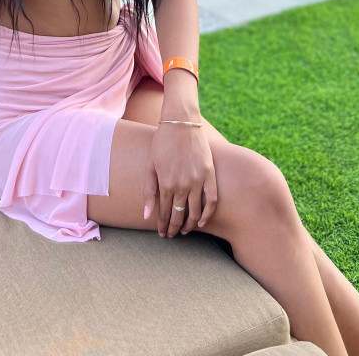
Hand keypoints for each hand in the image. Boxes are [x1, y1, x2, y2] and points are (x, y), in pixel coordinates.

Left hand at [142, 123, 217, 238]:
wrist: (181, 122)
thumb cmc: (162, 142)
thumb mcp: (150, 165)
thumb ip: (149, 191)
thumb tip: (147, 216)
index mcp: (166, 183)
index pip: (164, 213)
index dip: (162, 225)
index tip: (161, 233)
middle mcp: (182, 185)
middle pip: (178, 215)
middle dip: (173, 228)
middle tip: (170, 235)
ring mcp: (198, 181)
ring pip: (195, 212)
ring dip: (189, 225)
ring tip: (183, 231)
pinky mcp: (210, 175)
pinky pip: (211, 201)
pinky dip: (208, 215)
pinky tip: (202, 223)